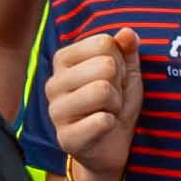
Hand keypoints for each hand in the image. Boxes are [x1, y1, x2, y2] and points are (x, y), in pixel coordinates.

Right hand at [48, 28, 139, 180]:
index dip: (119, 62)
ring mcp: (55, 111)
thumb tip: (128, 33)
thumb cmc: (116, 104)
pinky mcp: (65, 138)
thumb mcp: (126, 73)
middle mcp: (53, 83)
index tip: (114, 79)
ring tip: (108, 112)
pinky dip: (112, 124)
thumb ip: (127, 50)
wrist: (112, 147)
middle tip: (112, 99)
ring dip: (116, 105)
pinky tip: (103, 129)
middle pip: (105, 65)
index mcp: (63, 60)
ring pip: (102, 90)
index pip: (104, 42)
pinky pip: (101, 120)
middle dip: (119, 85)